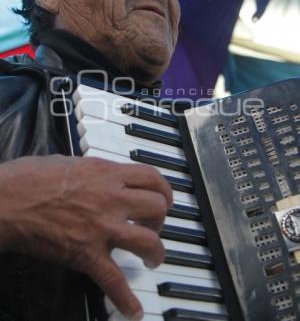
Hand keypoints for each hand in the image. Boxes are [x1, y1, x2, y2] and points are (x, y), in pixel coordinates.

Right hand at [0, 155, 172, 319]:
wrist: (7, 200)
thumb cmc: (30, 177)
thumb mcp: (69, 162)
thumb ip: (92, 171)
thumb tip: (100, 176)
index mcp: (106, 174)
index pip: (151, 177)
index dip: (164, 190)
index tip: (164, 198)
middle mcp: (110, 198)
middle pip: (156, 207)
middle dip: (161, 220)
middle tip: (153, 227)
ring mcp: (101, 227)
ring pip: (147, 241)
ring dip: (156, 253)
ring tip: (152, 259)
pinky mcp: (86, 253)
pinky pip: (114, 280)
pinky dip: (126, 299)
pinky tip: (134, 310)